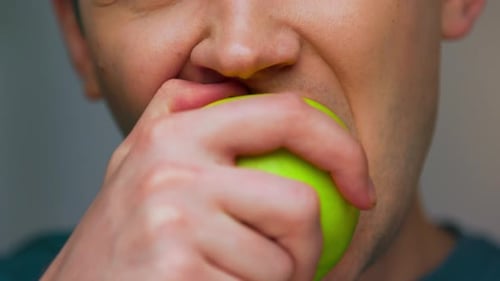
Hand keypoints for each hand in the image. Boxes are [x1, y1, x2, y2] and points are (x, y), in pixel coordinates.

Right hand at [41, 79, 374, 280]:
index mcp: (173, 132)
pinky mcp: (180, 273)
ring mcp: (174, 223)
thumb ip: (179, 113)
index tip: (363, 189)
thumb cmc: (124, 236)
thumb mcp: (140, 162)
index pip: (286, 116)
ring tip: (232, 279)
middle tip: (289, 266)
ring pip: (282, 264)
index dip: (342, 149)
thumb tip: (236, 86)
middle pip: (300, 205)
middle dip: (308, 247)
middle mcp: (171, 170)